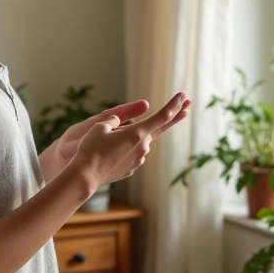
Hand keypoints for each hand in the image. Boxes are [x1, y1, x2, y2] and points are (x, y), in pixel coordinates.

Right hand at [70, 92, 191, 187]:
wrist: (85, 176)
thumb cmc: (91, 149)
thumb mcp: (100, 126)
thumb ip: (115, 121)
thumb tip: (122, 123)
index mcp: (137, 133)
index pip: (162, 117)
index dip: (174, 105)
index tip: (184, 96)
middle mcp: (143, 147)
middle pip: (161, 128)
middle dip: (175, 115)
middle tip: (188, 104)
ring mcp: (139, 159)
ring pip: (140, 141)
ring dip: (131, 137)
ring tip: (107, 143)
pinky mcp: (132, 168)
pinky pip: (132, 153)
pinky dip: (125, 149)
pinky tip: (108, 153)